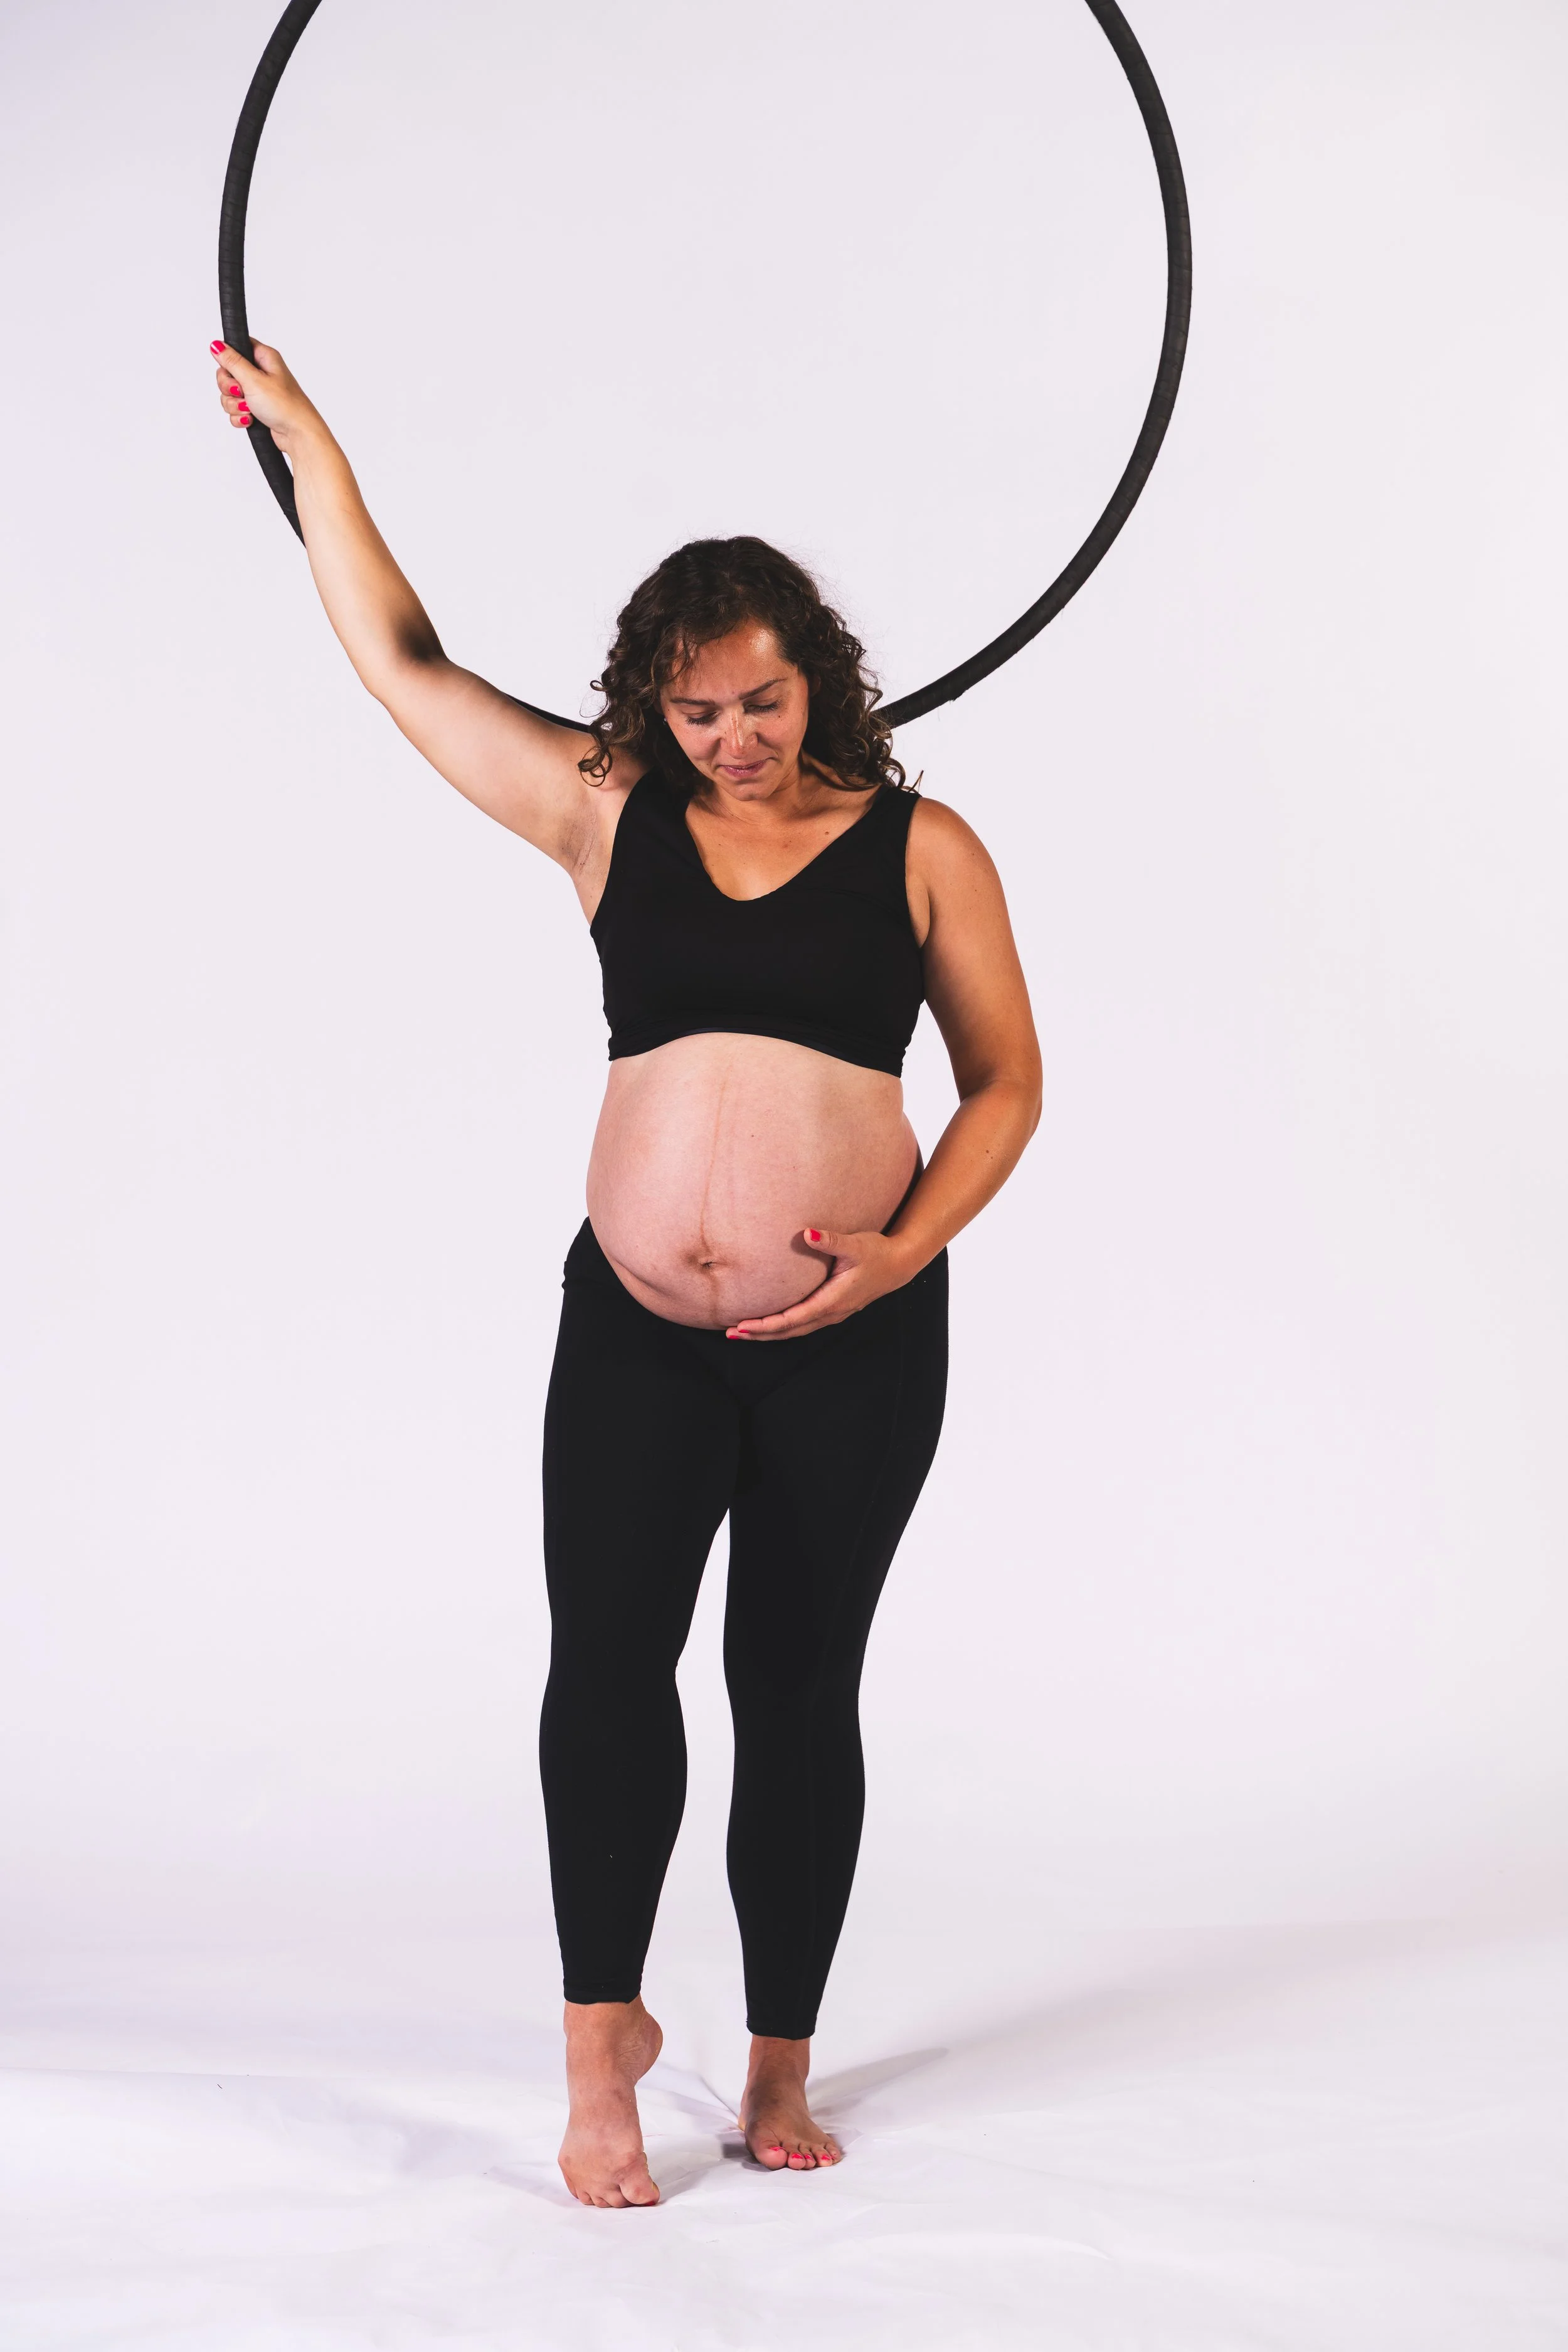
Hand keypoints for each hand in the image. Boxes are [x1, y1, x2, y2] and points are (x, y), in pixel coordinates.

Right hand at [210, 338, 314, 445]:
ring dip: (235, 405)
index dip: (228, 360)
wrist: (298, 435)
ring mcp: (259, 392)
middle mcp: (261, 373)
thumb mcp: (253, 379)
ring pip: (230, 394)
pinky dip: (240, 416)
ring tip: (250, 410)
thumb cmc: (284, 406)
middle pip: (228, 374)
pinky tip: (251, 420)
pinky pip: (236, 410)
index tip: (232, 372)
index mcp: (264, 358)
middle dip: (229, 388)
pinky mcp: (257, 409)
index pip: (236, 348)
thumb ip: (232, 362)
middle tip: (241, 393)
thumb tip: (217, 345)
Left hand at [726, 1228, 920, 1342]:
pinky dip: (783, 1327)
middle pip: (790, 1331)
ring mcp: (833, 1314)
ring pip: (795, 1330)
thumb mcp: (855, 1244)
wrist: (899, 1265)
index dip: (766, 1325)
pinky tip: (769, 1323)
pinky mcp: (833, 1310)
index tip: (743, 1326)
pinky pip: (803, 1324)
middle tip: (731, 1333)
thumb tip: (807, 1232)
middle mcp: (831, 1313)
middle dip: (760, 1334)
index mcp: (832, 1301)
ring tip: (743, 1332)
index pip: (792, 1319)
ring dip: (769, 1333)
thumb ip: (830, 1240)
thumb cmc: (877, 1252)